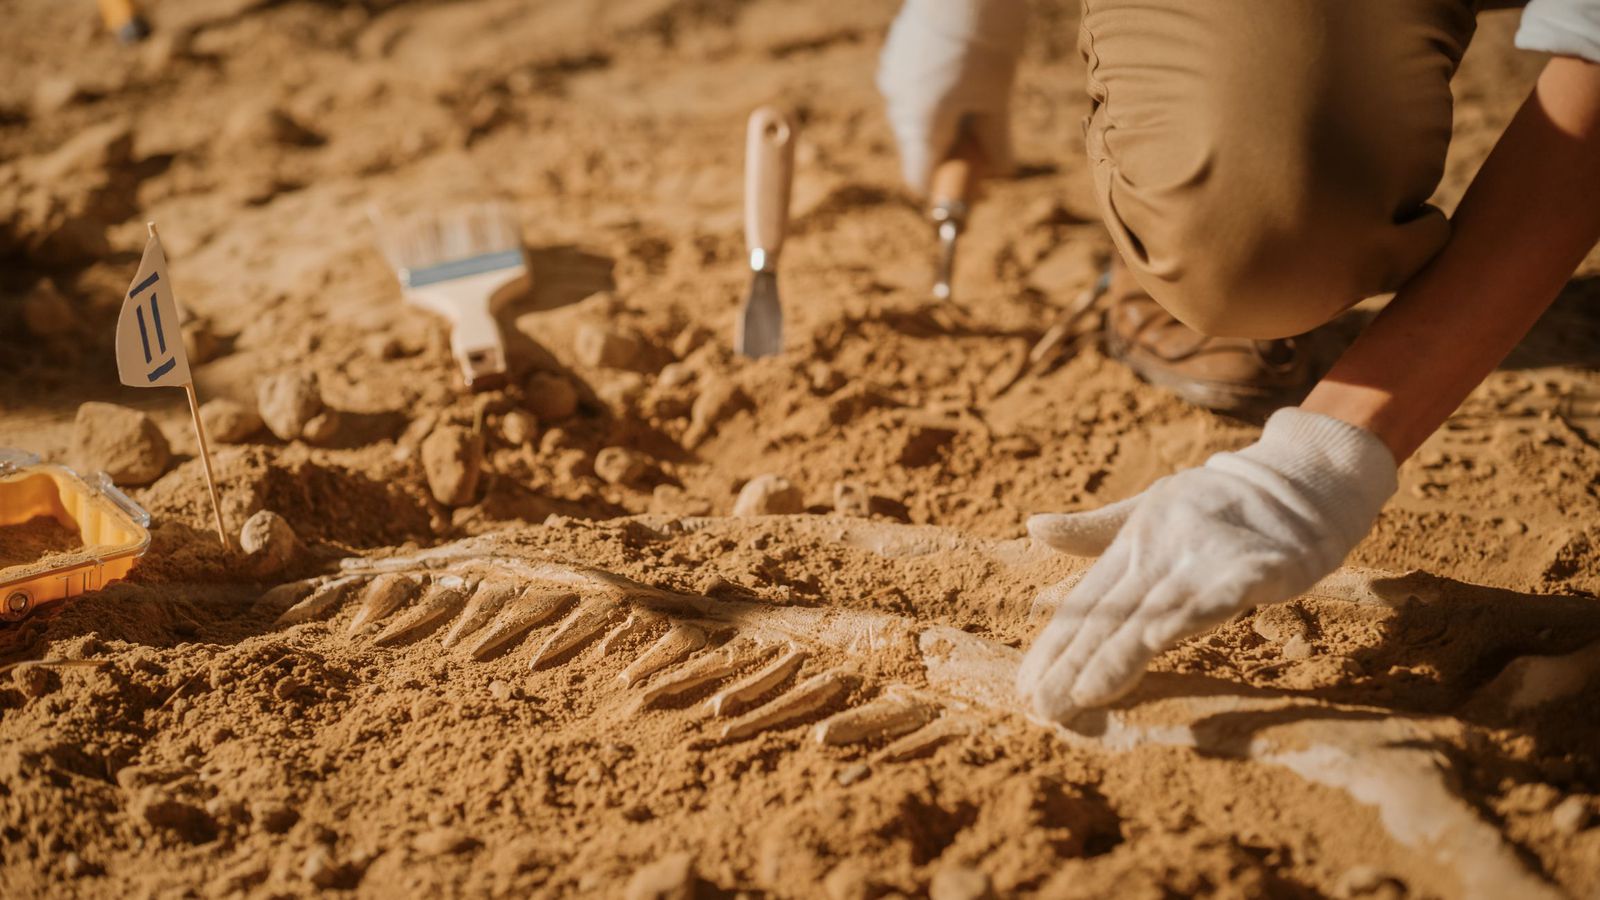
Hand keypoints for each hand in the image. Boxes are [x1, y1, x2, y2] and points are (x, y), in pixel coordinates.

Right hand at [876, 0, 1024, 191]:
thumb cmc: (987, 38)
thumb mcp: (998, 95)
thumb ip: (996, 140)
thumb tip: (1002, 172)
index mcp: (920, 123)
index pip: (918, 179)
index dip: (944, 187)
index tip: (971, 180)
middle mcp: (897, 104)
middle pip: (919, 147)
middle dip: (950, 149)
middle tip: (988, 132)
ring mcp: (891, 76)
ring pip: (916, 116)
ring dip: (944, 118)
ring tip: (979, 88)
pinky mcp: (895, 53)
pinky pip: (912, 88)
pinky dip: (936, 91)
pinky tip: (963, 64)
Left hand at [1016, 409, 1398, 722]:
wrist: (1297, 479)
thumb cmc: (1217, 502)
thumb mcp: (1149, 508)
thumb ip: (1094, 531)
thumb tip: (1033, 527)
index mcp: (1135, 542)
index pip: (1088, 602)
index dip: (1057, 645)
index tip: (1027, 687)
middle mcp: (1163, 550)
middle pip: (1113, 614)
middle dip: (1075, 663)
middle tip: (1043, 707)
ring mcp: (1208, 556)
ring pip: (1157, 611)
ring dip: (1120, 653)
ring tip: (1085, 692)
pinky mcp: (1258, 564)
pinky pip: (1223, 593)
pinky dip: (1193, 613)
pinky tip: (1161, 639)